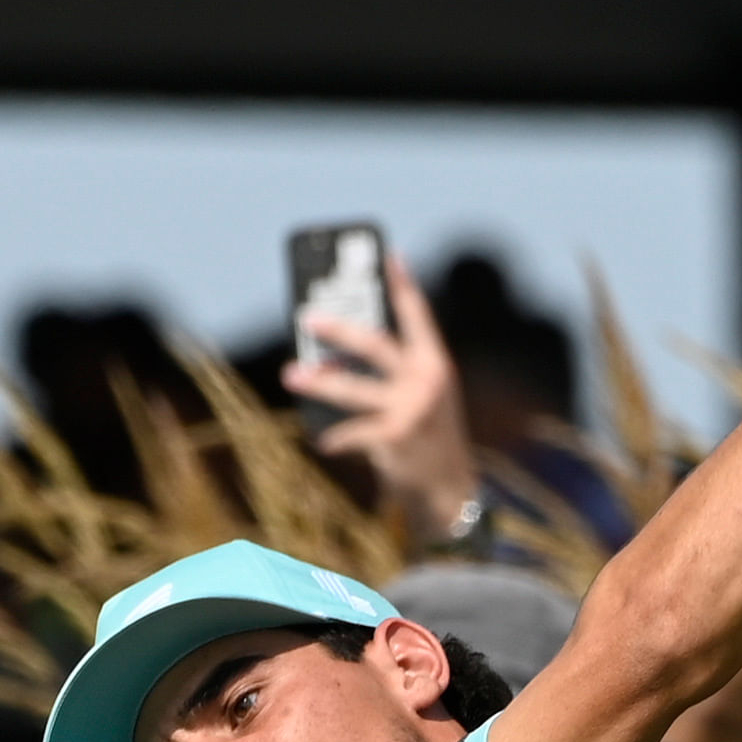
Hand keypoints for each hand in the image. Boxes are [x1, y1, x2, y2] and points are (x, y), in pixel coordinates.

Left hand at [280, 254, 481, 545]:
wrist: (451, 487)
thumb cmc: (427, 435)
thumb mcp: (423, 396)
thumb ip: (393, 373)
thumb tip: (330, 357)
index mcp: (436, 363)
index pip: (418, 315)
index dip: (402, 284)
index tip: (387, 254)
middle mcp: (427, 380)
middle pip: (375, 345)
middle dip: (339, 330)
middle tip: (307, 317)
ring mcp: (412, 408)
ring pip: (353, 387)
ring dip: (318, 381)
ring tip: (290, 374)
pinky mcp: (395, 436)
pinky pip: (352, 431)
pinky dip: (335, 437)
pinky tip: (323, 440)